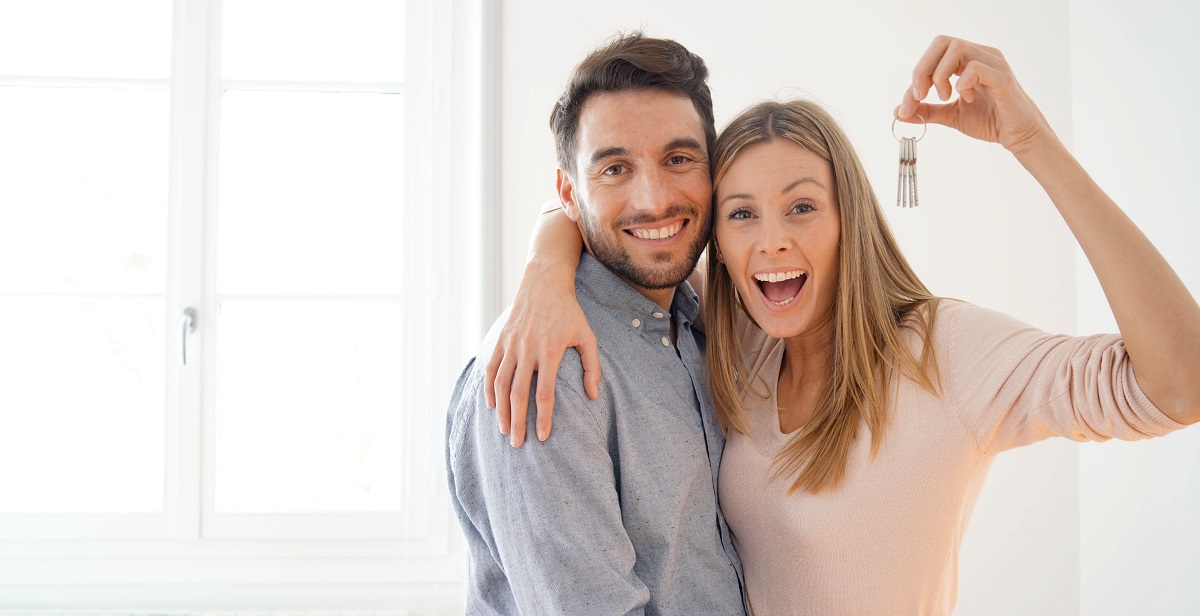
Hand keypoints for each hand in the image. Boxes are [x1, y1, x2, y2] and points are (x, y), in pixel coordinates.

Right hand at [485, 262, 600, 446]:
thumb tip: (593, 396)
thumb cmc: (569, 312)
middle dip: (517, 422)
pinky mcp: (501, 340)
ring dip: (501, 410)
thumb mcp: (587, 336)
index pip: (544, 394)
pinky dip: (490, 389)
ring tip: (504, 430)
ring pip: (501, 384)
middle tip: (518, 444)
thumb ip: (592, 367)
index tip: (543, 437)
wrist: (544, 284)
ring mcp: (511, 345)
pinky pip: (491, 369)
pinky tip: (492, 406)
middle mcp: (527, 350)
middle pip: (519, 394)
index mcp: (550, 351)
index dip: (544, 418)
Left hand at [896, 36, 1054, 155]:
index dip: (915, 78)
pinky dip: (962, 83)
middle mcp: (980, 55)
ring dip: (940, 75)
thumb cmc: (989, 120)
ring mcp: (992, 63)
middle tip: (921, 95)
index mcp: (966, 61)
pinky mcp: (1002, 78)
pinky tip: (967, 99)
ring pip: (956, 48)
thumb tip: (897, 111)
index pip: (933, 54)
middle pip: (942, 42)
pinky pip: (975, 67)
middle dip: (923, 69)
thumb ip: (927, 110)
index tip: (907, 107)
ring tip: (946, 97)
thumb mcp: (950, 115)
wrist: (1017, 135)